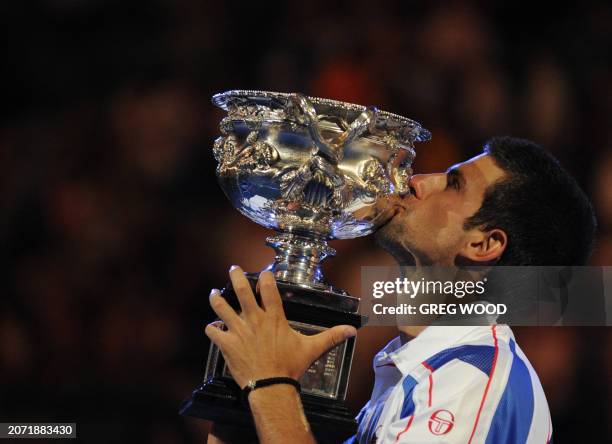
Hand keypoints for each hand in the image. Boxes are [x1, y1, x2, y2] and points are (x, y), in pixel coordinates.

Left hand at [205, 266, 356, 388]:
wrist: (271, 386)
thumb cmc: (290, 366)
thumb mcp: (312, 348)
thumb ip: (331, 336)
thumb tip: (352, 331)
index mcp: (274, 317)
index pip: (269, 289)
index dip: (265, 277)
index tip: (263, 272)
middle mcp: (255, 319)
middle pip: (242, 291)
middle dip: (236, 277)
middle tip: (232, 268)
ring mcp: (239, 330)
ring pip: (222, 308)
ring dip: (217, 299)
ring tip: (213, 293)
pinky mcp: (227, 344)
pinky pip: (214, 332)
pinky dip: (211, 329)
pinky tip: (211, 327)